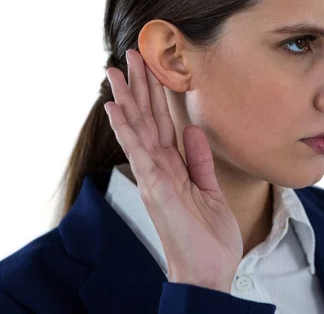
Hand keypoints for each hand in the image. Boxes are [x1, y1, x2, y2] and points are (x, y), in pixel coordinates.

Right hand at [103, 49, 242, 293]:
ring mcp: (154, 175)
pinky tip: (115, 107)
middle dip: (138, 86)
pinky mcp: (155, 186)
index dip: (155, 94)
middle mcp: (158, 167)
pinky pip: (139, 152)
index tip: (151, 67)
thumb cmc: (207, 236)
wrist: (208, 270)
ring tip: (115, 70)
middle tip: (129, 55)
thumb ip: (198, 160)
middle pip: (146, 118)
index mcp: (172, 166)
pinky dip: (126, 129)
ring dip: (126, 98)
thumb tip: (192, 130)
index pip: (161, 122)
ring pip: (137, 128)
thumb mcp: (208, 189)